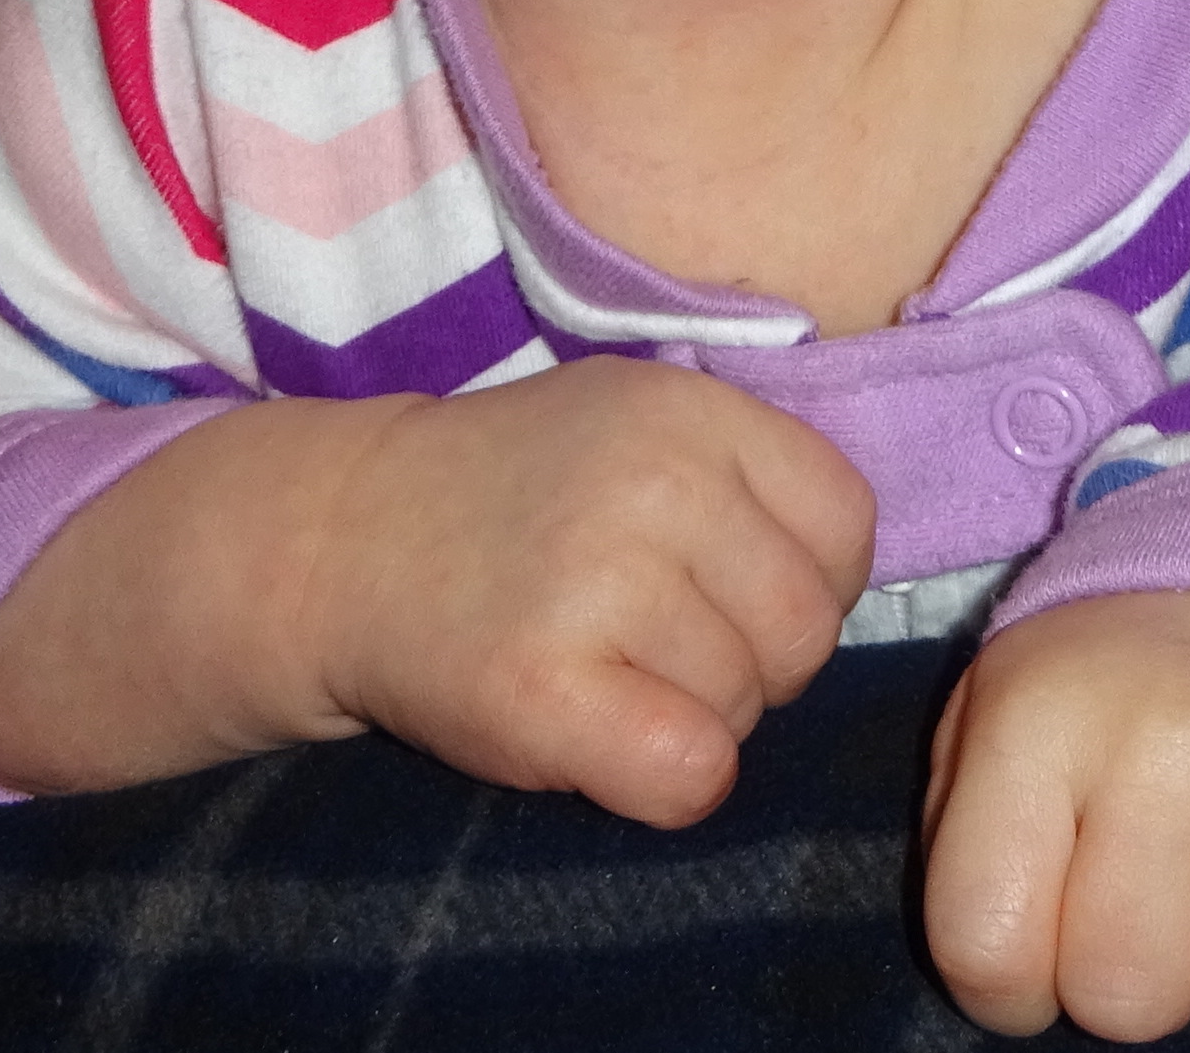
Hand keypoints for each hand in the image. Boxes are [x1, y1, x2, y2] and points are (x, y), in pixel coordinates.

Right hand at [0, 358, 873, 825]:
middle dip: (749, 661)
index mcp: (693, 409)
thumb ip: (750, 474)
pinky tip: (598, 735)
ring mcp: (596, 582)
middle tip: (652, 644)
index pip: (846, 529)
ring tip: (604, 669)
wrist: (339, 540)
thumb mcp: (639, 424)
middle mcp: (654, 482)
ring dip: (692, 714)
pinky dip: (662, 779)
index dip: (802, 582)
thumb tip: (849, 574)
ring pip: (747, 707)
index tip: (722, 588)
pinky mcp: (541, 688)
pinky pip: (690, 774)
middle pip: (804, 631)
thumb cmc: (516, 496)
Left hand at [920, 590, 1189, 1039]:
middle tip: (1172, 883)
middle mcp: (1171, 738)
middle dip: (1145, 974)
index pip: (990, 952)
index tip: (1056, 922)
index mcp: (1043, 716)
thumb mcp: (1004, 721)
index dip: (1019, 979)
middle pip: (1126, 999)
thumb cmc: (1133, 685)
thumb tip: (1008, 987)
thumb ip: (975, 845)